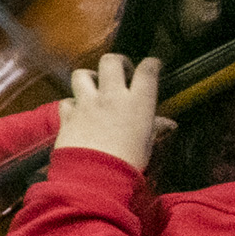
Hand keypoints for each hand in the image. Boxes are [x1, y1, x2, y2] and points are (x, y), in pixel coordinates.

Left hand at [57, 53, 170, 171]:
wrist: (96, 174)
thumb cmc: (128, 161)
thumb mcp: (147, 144)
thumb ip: (155, 128)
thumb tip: (168, 124)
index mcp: (137, 103)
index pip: (147, 71)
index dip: (151, 64)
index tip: (152, 64)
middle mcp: (111, 97)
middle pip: (110, 61)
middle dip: (116, 61)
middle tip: (121, 70)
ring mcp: (87, 103)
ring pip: (81, 74)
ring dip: (88, 77)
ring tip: (94, 85)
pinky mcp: (68, 114)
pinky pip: (66, 100)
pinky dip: (71, 103)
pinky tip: (77, 111)